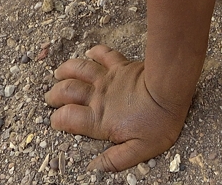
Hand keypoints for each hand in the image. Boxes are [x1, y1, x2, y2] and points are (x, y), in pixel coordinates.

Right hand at [45, 45, 186, 171]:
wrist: (170, 91)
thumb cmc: (158, 123)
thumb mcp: (139, 150)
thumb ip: (115, 160)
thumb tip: (93, 168)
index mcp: (99, 119)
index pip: (67, 118)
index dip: (57, 120)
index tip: (55, 122)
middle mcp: (98, 97)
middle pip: (67, 91)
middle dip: (55, 94)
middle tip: (50, 98)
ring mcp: (108, 78)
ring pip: (79, 69)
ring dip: (66, 70)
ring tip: (58, 73)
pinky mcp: (121, 65)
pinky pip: (104, 54)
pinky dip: (95, 52)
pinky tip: (90, 53)